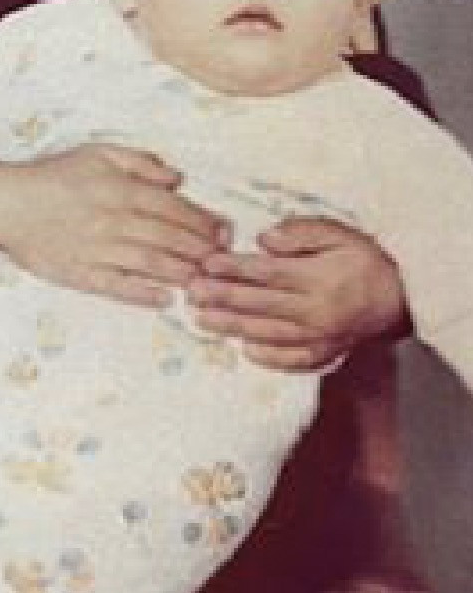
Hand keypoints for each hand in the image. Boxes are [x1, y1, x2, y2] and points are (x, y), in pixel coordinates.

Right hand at [0, 143, 227, 306]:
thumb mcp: (97, 153)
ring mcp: (96, 249)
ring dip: (182, 273)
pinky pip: (118, 287)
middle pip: (168, 237)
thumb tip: (177, 178)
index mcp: (119, 188)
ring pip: (150, 264)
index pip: (173, 207)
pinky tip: (165, 299)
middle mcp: (112, 220)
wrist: (6, 204)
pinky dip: (144, 294)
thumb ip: (140, 161)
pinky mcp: (79, 273)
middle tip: (223, 260)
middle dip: (202, 250)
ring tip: (204, 280)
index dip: (203, 221)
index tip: (224, 232)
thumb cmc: (54, 176)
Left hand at [186, 217, 406, 371]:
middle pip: (260, 305)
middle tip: (191, 293)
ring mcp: (319, 337)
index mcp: (318, 278)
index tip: (206, 263)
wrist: (401, 297)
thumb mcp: (340, 234)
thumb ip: (302, 233)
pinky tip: (243, 350)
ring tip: (202, 320)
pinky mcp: (325, 354)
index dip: (234, 268)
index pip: (267, 273)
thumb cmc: (365, 259)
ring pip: (268, 334)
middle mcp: (316, 311)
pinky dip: (267, 357)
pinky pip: (291, 360)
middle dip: (222, 298)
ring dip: (232, 327)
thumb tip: (265, 239)